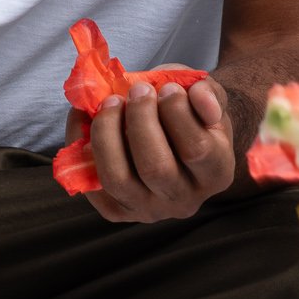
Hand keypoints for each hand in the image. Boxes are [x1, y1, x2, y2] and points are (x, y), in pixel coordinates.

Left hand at [73, 74, 236, 222]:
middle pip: (155, 167)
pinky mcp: (118, 211)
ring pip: (118, 179)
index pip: (197, 149)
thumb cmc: (190, 112)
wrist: (176, 138)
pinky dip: (81, 144)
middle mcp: (185, 201)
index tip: (168, 88)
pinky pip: (91, 183)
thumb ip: (207, 92)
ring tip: (110, 101)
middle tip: (137, 90)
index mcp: (217, 175)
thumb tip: (197, 94)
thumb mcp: (205, 97)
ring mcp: (150, 210)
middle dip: (140, 119)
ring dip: (107, 132)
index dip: (178, 112)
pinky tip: (87, 117)